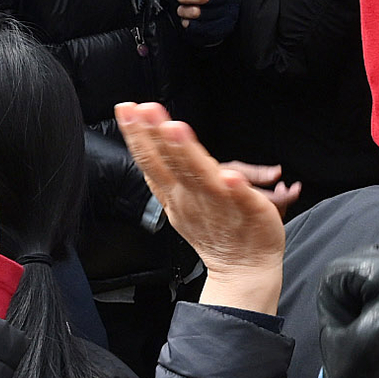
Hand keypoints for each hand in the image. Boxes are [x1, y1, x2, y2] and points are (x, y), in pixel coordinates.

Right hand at [119, 103, 283, 314]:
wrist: (243, 267)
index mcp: (176, 194)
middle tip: (145, 110)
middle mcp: (192, 198)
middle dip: (156, 135)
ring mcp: (219, 205)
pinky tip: (229, 176)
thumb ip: (166, 173)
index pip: (151, 161)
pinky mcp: (248, 211)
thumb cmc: (214, 231)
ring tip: (175, 130)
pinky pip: (240, 198)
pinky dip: (234, 188)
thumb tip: (149, 139)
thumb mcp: (180, 200)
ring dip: (187, 153)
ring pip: (200, 176)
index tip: (129, 111)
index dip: (138, 136)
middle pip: (170, 163)